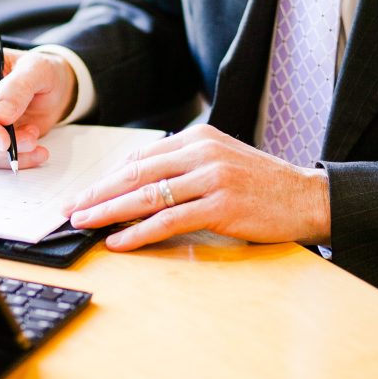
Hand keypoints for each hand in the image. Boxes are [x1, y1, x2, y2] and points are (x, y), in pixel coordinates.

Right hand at [0, 46, 77, 168]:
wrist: (51, 88)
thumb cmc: (41, 72)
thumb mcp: (39, 70)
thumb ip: (20, 87)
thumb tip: (0, 115)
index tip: (5, 140)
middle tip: (31, 139)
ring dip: (4, 154)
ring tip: (35, 139)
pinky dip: (13, 160)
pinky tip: (35, 152)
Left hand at [63, 124, 330, 250]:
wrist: (307, 197)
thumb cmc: (262, 184)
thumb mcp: (220, 161)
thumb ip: (183, 166)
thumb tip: (138, 182)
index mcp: (198, 137)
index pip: (140, 158)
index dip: (108, 178)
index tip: (85, 194)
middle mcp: (201, 152)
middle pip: (136, 173)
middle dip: (98, 192)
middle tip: (70, 208)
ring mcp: (212, 177)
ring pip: (147, 195)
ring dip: (109, 211)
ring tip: (83, 223)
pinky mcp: (222, 205)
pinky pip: (170, 220)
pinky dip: (139, 232)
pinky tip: (119, 241)